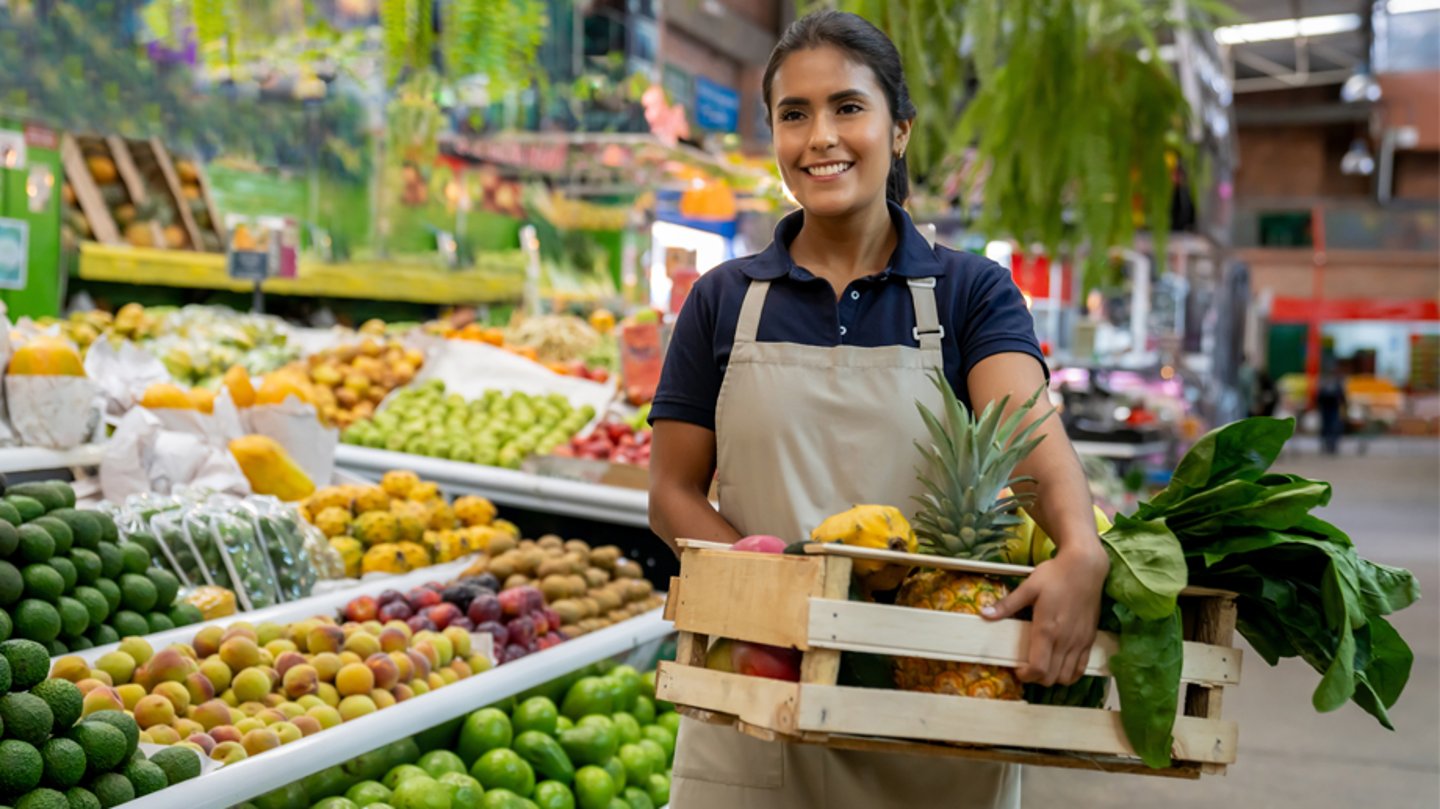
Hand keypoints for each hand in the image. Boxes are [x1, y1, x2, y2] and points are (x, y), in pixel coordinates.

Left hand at [981, 545, 1109, 685]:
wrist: (1086, 567)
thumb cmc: (1055, 575)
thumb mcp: (1028, 587)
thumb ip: (1007, 605)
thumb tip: (984, 614)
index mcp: (1047, 630)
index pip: (1038, 669)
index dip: (1025, 676)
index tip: (1017, 668)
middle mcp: (1065, 640)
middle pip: (1051, 678)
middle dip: (1036, 678)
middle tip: (1027, 666)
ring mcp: (1080, 641)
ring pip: (1067, 677)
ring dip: (1053, 677)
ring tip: (1043, 664)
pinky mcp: (1090, 639)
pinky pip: (1082, 667)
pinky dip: (1070, 672)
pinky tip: (1060, 662)